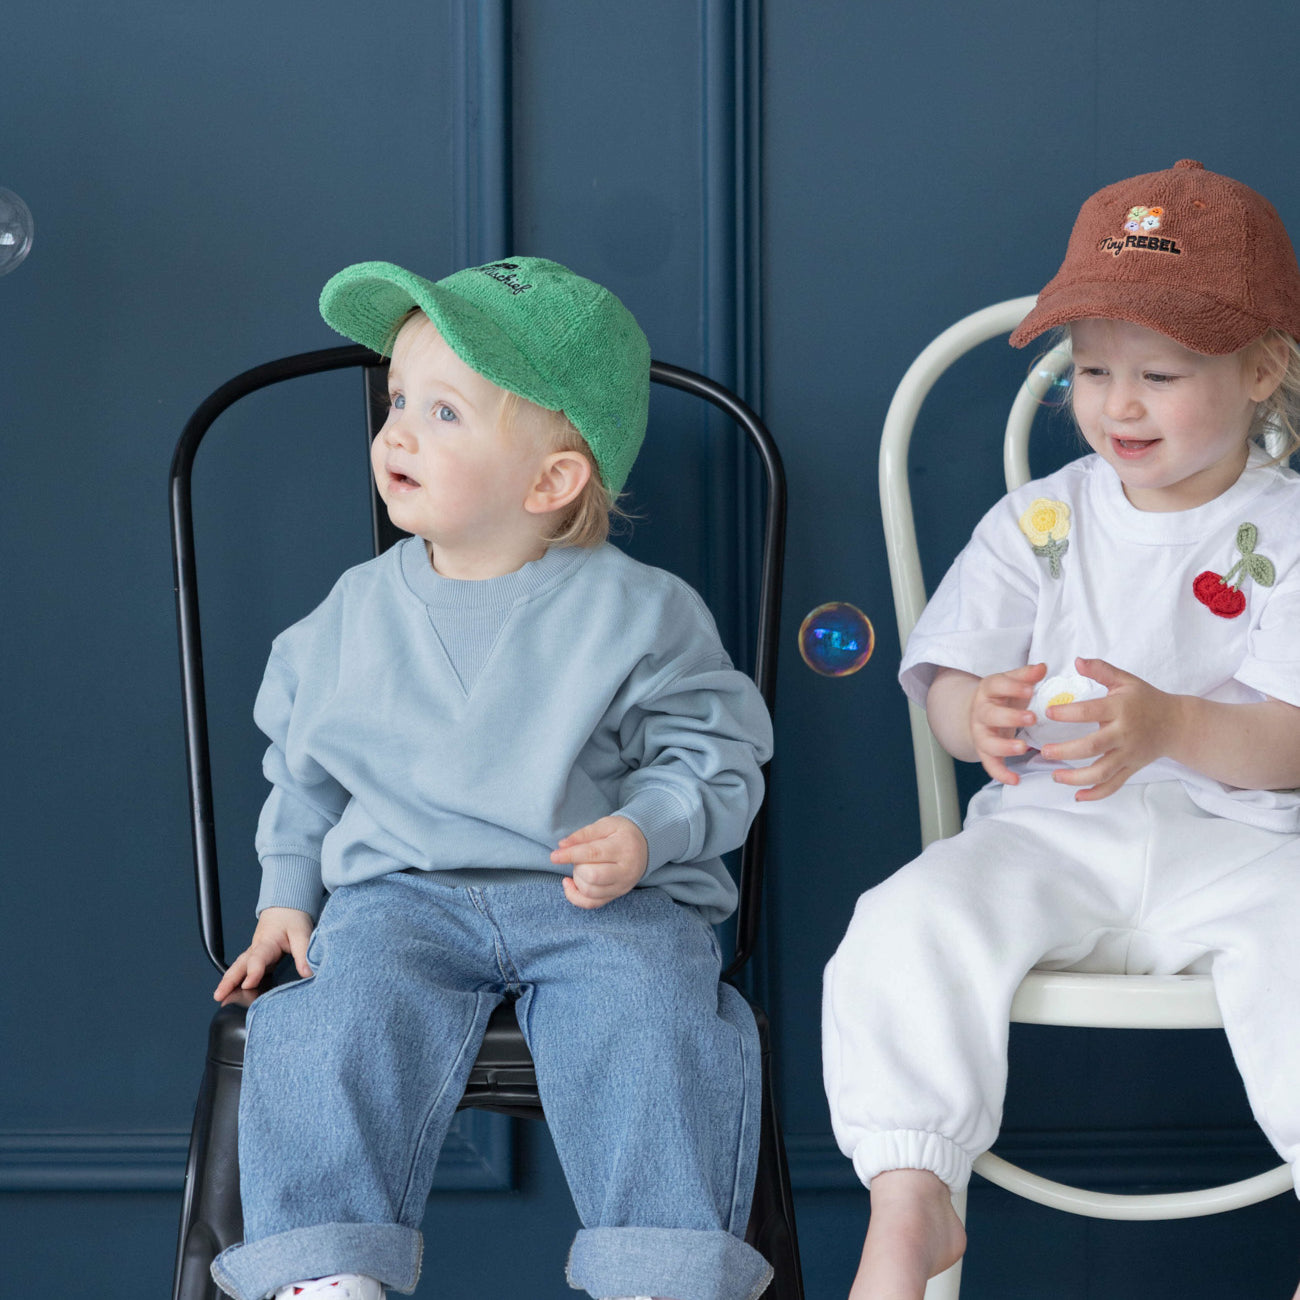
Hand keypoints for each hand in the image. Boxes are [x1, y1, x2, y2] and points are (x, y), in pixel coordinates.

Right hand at [213, 906, 313, 1001]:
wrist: (286, 908)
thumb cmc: (291, 918)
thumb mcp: (302, 933)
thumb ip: (304, 953)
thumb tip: (308, 973)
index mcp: (267, 942)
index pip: (257, 958)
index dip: (253, 972)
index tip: (248, 985)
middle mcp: (257, 949)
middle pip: (240, 965)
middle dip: (228, 981)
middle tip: (219, 996)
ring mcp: (255, 955)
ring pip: (238, 968)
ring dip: (228, 982)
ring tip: (220, 998)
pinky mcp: (258, 960)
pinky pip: (244, 971)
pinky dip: (236, 981)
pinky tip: (233, 994)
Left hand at [550, 815, 648, 909]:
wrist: (645, 845)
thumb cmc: (622, 832)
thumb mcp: (606, 825)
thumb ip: (584, 834)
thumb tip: (562, 845)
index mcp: (623, 848)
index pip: (593, 854)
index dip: (570, 855)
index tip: (554, 856)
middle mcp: (626, 870)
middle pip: (592, 877)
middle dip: (577, 867)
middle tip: (579, 857)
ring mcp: (622, 886)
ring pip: (590, 892)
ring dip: (577, 880)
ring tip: (580, 867)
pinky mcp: (617, 895)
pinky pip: (592, 904)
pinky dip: (576, 897)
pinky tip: (570, 884)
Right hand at [966, 662, 1046, 784]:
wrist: (979, 713)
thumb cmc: (1003, 697)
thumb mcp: (1012, 682)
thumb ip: (1027, 675)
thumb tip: (1043, 667)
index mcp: (989, 690)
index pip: (997, 685)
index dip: (1013, 687)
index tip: (1031, 689)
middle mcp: (981, 711)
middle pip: (990, 715)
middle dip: (1010, 717)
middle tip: (1032, 718)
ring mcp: (980, 733)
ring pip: (987, 742)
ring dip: (1004, 746)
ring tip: (1023, 748)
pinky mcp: (984, 751)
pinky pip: (989, 764)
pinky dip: (1000, 773)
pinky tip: (1015, 780)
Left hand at [1041, 657, 1180, 799]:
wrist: (1176, 723)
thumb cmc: (1145, 699)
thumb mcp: (1125, 680)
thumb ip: (1101, 670)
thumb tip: (1076, 661)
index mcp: (1120, 709)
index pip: (1091, 711)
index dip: (1068, 713)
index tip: (1048, 713)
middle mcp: (1124, 734)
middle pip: (1092, 747)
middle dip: (1065, 751)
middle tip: (1043, 751)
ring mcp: (1128, 754)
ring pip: (1102, 772)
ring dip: (1076, 778)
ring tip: (1054, 775)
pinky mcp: (1131, 769)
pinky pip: (1114, 785)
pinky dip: (1096, 794)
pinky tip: (1077, 796)